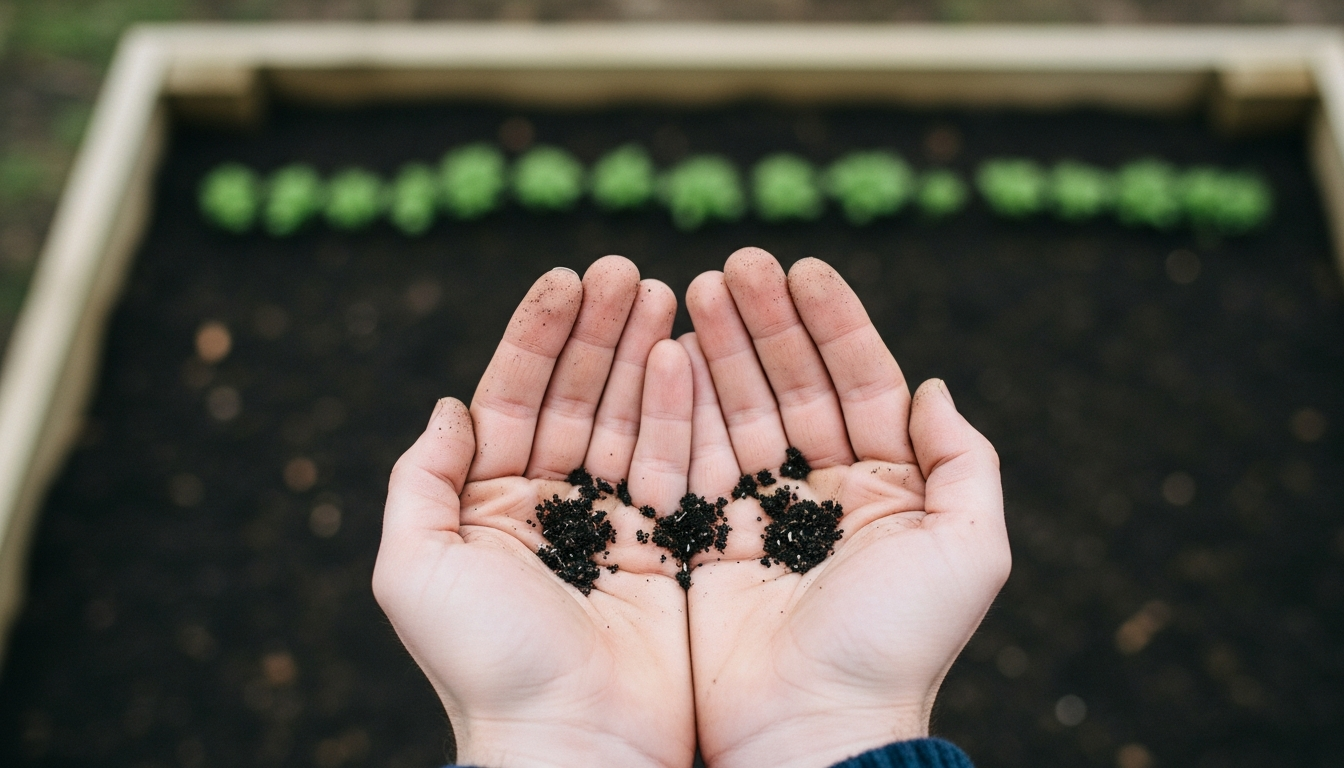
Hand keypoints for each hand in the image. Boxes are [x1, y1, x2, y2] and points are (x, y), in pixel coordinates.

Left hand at [373, 257, 696, 766]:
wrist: (573, 744)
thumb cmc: (487, 664)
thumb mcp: (416, 569)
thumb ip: (420, 481)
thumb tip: (447, 405)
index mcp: (488, 507)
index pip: (513, 399)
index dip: (538, 337)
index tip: (568, 277)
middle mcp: (551, 508)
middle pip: (576, 398)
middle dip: (599, 331)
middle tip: (628, 269)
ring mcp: (612, 525)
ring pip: (628, 418)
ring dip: (643, 354)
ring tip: (668, 291)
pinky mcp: (667, 548)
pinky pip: (675, 461)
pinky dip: (680, 408)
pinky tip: (688, 354)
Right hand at [682, 248, 1010, 767]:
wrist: (815, 725)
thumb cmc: (899, 643)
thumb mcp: (969, 549)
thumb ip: (963, 460)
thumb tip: (935, 385)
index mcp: (891, 488)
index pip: (864, 383)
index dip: (835, 323)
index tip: (804, 266)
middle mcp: (827, 492)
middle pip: (796, 385)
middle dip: (768, 322)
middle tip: (736, 264)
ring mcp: (766, 512)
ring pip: (743, 410)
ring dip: (721, 348)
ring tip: (694, 288)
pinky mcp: (711, 538)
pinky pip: (696, 455)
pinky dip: (684, 403)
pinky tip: (669, 351)